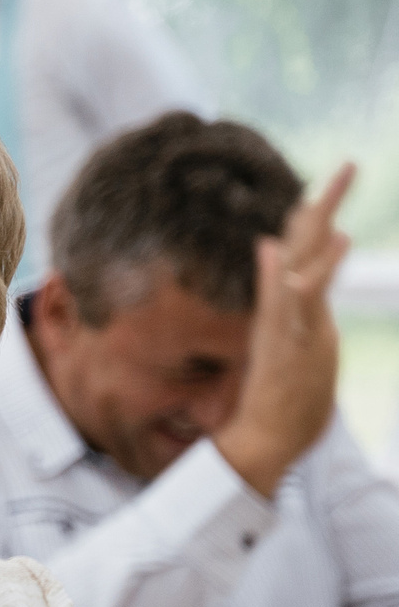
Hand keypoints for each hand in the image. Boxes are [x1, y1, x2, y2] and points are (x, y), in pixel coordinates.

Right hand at [213, 161, 354, 498]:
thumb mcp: (287, 344)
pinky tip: (334, 243)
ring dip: (318, 225)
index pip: (300, 253)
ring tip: (333, 187)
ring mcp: (286, 323)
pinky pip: (303, 300)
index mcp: (287, 309)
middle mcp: (285, 309)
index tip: (329, 182)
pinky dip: (314, 269)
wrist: (260, 441)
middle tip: (348, 165)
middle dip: (324, 205)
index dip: (314, 217)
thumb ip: (283, 301)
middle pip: (303, 245)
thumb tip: (270, 257)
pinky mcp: (291, 341)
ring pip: (301, 264)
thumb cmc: (280, 401)